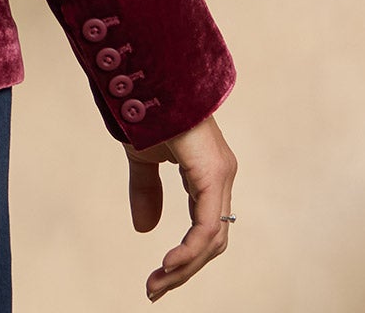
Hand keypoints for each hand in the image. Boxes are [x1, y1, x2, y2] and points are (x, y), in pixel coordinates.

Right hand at [125, 113, 236, 300]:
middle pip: (211, 243)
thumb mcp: (143, 157)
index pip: (204, 231)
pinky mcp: (213, 174)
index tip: (157, 279)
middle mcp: (221, 179)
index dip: (184, 258)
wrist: (146, 75)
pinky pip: (206, 224)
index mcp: (208, 176)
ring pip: (211, 240)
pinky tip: (170, 264)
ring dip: (184, 267)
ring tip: (157, 284)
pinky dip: (189, 249)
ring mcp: (221, 177)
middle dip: (184, 271)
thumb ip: (147, 190)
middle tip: (155, 290)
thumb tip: (144, 229)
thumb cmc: (147, 108)